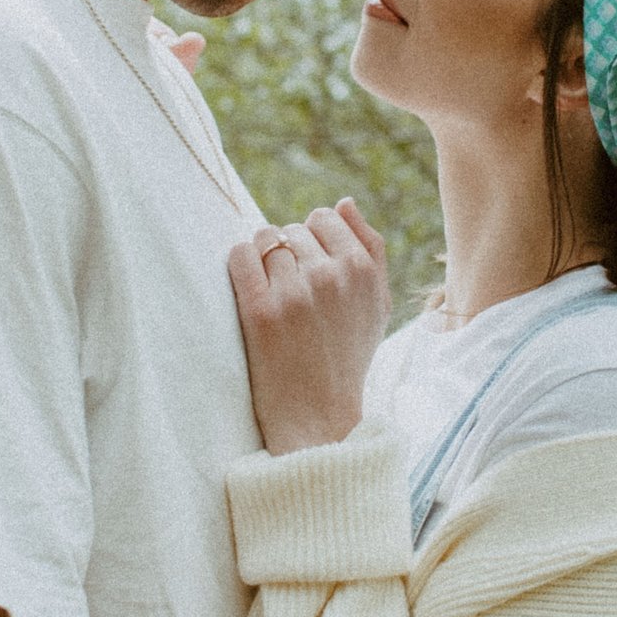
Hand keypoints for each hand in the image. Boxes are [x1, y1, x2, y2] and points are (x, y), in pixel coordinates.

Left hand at [228, 200, 390, 452]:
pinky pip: (240, 256)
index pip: (324, 218)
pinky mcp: (260, 311)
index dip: (312, 238)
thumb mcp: (376, 304)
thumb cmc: (347, 356)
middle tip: (291, 290)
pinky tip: (248, 285)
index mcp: (362, 270)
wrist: (319, 415)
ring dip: (262, 260)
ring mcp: (294, 293)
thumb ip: (370, 248)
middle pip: (292, 230)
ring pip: (265, 240)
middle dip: (288, 252)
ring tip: (271, 292)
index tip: (309, 266)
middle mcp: (330, 277)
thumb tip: (345, 202)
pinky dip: (239, 262)